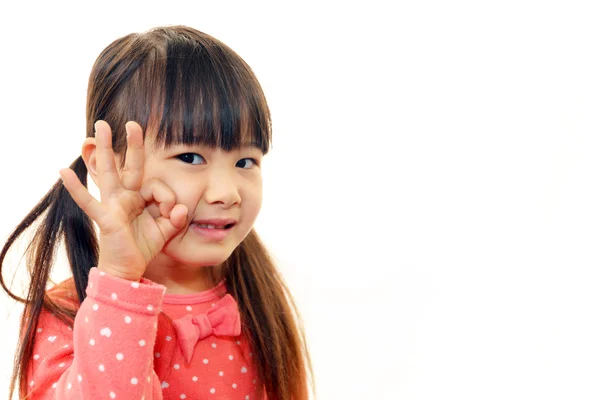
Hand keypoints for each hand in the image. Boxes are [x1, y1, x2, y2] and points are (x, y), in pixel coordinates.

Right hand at [59, 120, 187, 280]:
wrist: (126, 270)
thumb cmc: (141, 248)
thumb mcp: (165, 231)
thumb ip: (176, 219)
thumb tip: (183, 209)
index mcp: (139, 198)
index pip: (157, 186)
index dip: (168, 198)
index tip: (174, 213)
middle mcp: (124, 197)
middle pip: (129, 166)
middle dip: (132, 145)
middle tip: (132, 123)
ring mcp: (112, 205)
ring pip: (108, 173)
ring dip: (104, 150)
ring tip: (100, 127)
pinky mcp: (105, 218)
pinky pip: (89, 201)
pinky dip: (76, 187)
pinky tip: (64, 171)